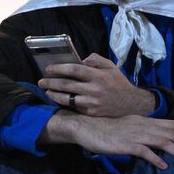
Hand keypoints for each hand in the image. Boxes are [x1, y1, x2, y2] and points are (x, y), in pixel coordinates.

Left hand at [39, 54, 157, 117]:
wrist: (132, 104)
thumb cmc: (118, 83)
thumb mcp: (111, 67)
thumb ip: (96, 60)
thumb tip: (81, 60)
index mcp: (98, 76)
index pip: (74, 70)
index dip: (59, 68)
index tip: (48, 69)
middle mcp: (95, 89)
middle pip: (66, 85)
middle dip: (51, 82)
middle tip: (41, 81)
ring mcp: (92, 103)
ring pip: (67, 99)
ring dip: (53, 94)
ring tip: (46, 90)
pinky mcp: (91, 113)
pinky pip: (74, 107)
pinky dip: (63, 103)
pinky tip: (57, 99)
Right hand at [44, 111, 173, 169]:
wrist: (83, 126)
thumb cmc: (102, 129)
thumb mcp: (125, 127)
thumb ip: (140, 131)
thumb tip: (152, 141)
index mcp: (143, 120)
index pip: (172, 123)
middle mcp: (142, 125)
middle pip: (172, 133)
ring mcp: (134, 134)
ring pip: (164, 141)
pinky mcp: (125, 145)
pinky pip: (145, 152)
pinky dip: (157, 158)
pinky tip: (165, 166)